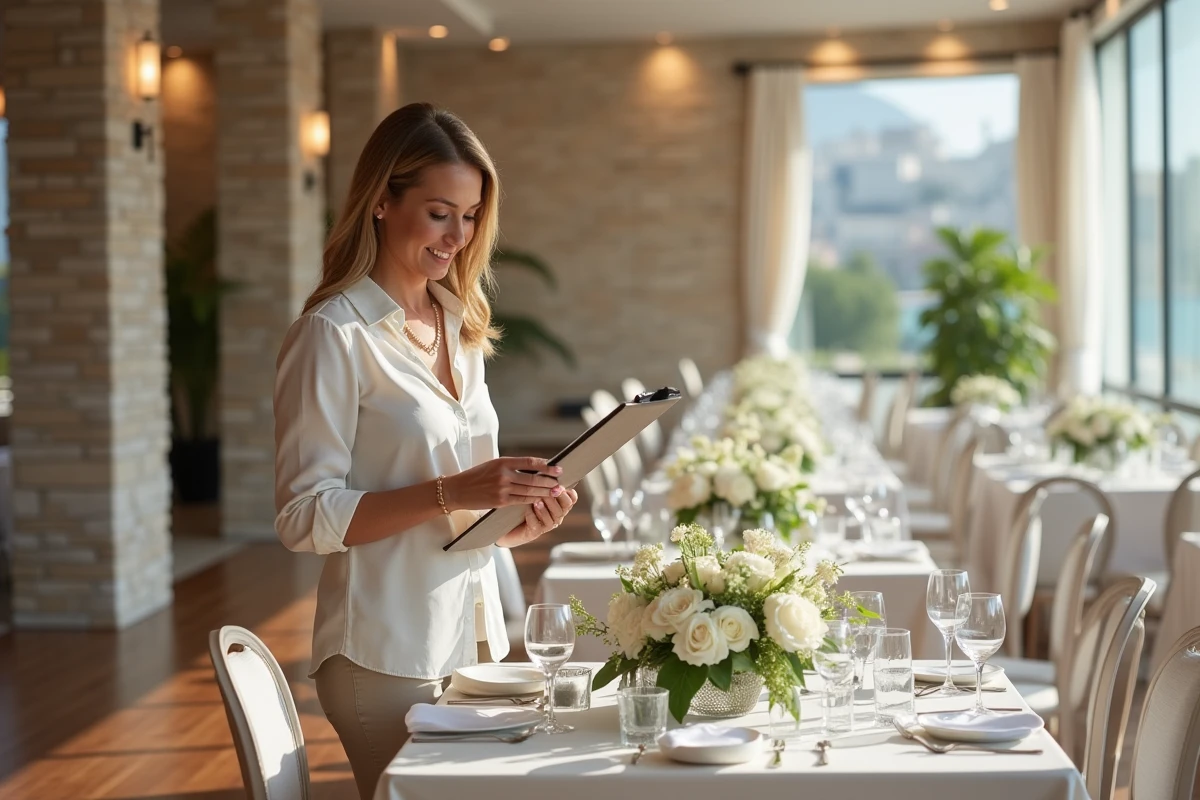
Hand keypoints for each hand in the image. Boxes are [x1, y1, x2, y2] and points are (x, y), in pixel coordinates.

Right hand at [442, 457, 563, 511]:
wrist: (457, 490)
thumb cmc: (476, 476)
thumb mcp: (493, 465)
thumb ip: (510, 466)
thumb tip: (533, 468)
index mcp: (502, 462)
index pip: (529, 462)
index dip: (546, 466)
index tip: (557, 468)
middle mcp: (503, 474)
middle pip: (532, 478)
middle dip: (549, 481)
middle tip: (561, 483)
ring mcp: (502, 489)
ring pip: (529, 491)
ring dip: (545, 492)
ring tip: (556, 491)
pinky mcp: (500, 502)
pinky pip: (521, 501)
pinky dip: (533, 500)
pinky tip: (541, 500)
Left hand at [496, 488, 577, 547]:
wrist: (508, 524)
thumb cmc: (521, 502)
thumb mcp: (532, 489)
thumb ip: (541, 481)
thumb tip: (547, 464)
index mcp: (558, 503)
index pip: (572, 498)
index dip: (569, 492)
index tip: (561, 484)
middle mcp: (556, 514)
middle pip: (566, 506)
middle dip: (559, 497)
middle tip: (553, 489)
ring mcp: (547, 524)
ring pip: (554, 516)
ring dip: (547, 507)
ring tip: (539, 499)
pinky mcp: (535, 532)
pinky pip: (538, 525)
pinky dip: (534, 516)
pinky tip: (528, 508)